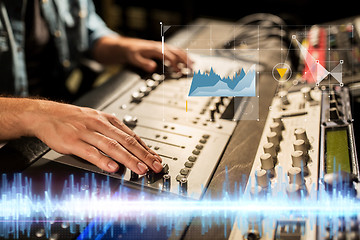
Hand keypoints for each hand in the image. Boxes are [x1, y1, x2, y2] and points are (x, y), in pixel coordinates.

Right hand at [23, 100, 162, 173]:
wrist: (46, 114)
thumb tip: (131, 146)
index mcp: (108, 120)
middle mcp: (100, 124)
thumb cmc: (73, 119)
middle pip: (126, 141)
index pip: (132, 135)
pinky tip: (113, 168)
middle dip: (143, 155)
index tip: (156, 159)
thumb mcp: (96, 120)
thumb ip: (112, 132)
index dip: (146, 148)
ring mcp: (86, 132)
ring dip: (128, 159)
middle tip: (155, 166)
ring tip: (140, 169)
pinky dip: (103, 160)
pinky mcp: (73, 141)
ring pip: (112, 146)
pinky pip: (90, 152)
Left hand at [93, 36, 192, 72]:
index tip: (179, 72)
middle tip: (192, 68)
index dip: (174, 64)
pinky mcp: (162, 49)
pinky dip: (183, 55)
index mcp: (155, 49)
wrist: (126, 46)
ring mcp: (162, 47)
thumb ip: (144, 63)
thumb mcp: (134, 59)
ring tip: (193, 65)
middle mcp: (160, 46)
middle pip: (176, 52)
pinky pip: (175, 51)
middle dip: (185, 60)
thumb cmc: (131, 52)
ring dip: (186, 57)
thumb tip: (153, 67)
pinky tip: (187, 60)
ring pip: (177, 51)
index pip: (168, 56)